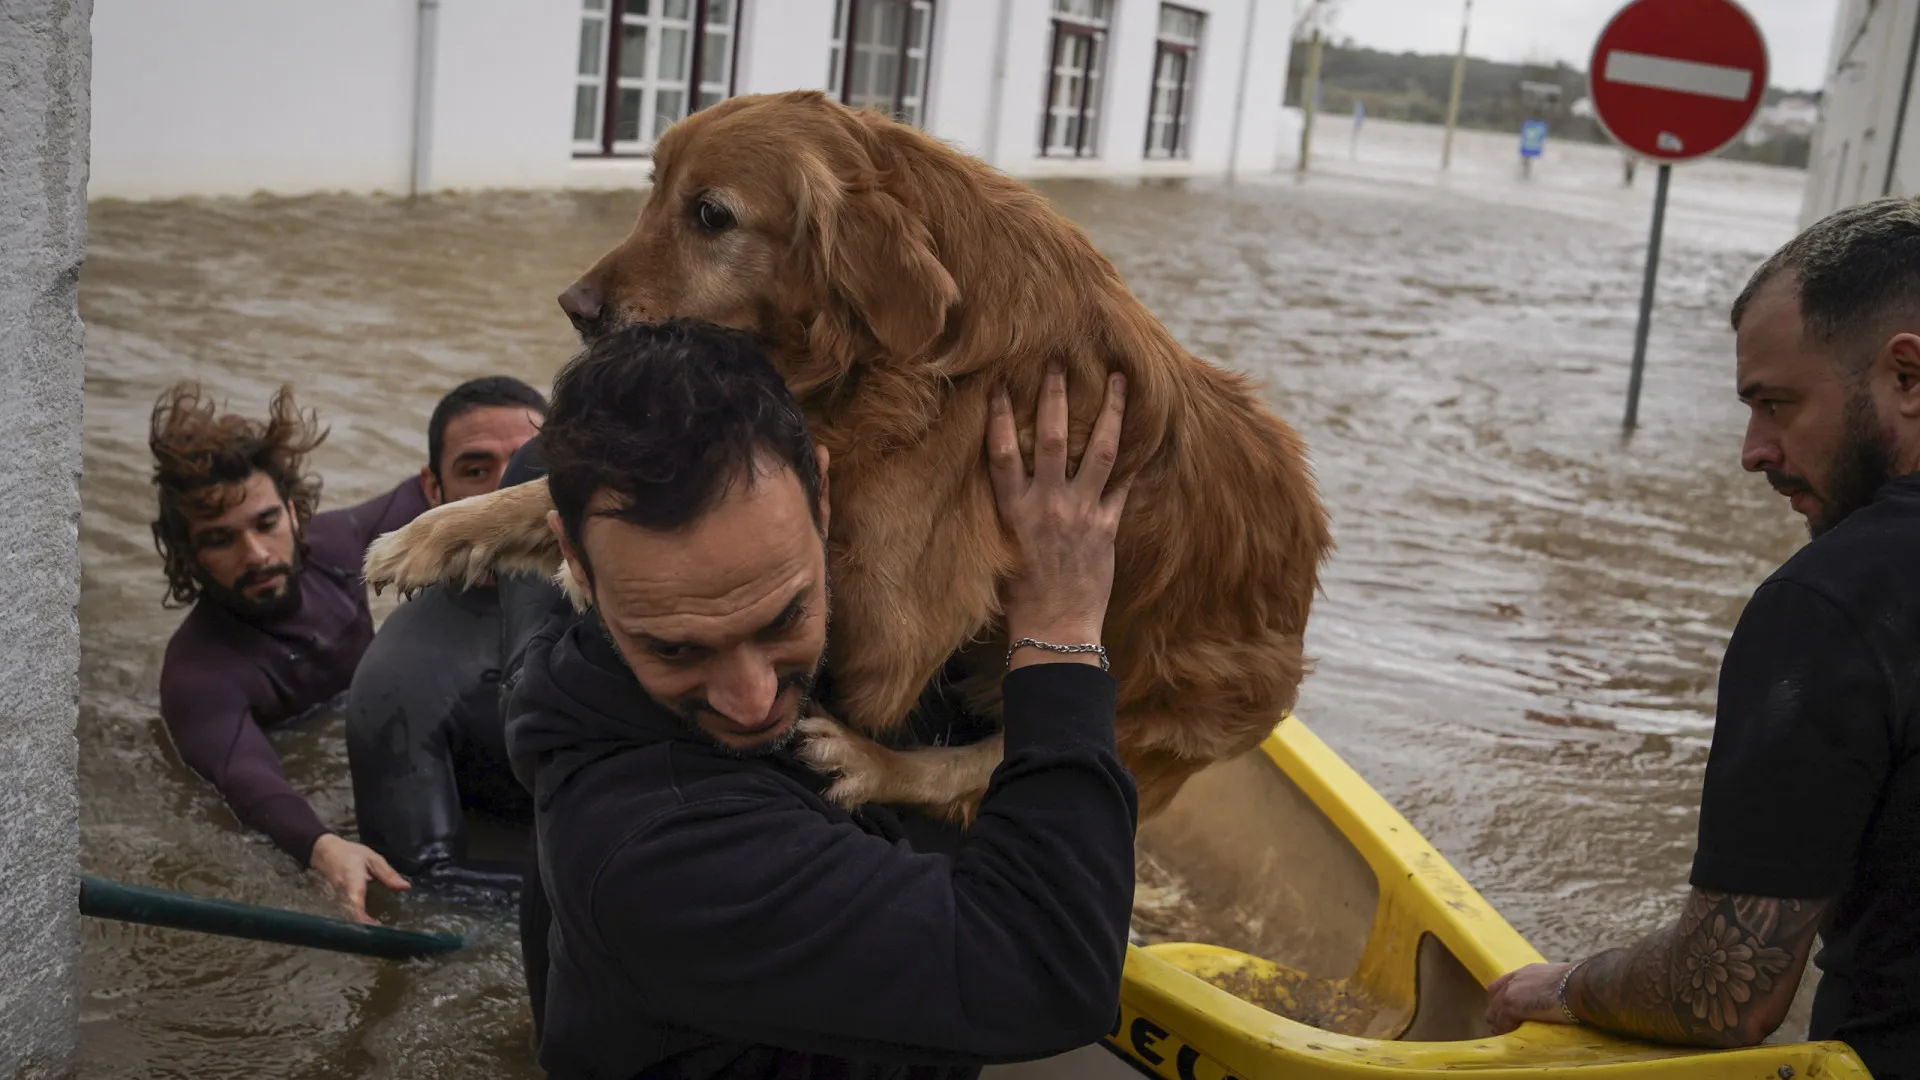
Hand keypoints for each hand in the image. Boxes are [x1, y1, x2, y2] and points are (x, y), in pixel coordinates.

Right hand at [308, 833, 409, 924]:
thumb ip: (388, 873)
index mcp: (353, 885)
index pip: (357, 908)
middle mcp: (344, 897)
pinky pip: (349, 915)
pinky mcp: (339, 902)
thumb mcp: (372, 858)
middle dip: (367, 929)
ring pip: (350, 919)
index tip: (380, 930)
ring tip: (381, 933)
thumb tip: (405, 887)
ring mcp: (339, 901)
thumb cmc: (350, 853)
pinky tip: (372, 924)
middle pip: (353, 919)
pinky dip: (359, 921)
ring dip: (364, 927)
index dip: (366, 922)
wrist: (325, 851)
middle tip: (386, 935)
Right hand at [986, 366, 1131, 667]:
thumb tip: (1007, 477)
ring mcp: (1081, 513)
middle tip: (1059, 360)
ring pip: (1100, 451)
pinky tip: (1145, 435)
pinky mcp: (1107, 528)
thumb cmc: (1020, 595)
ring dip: (1111, 412)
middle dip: (1057, 395)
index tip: (1002, 383)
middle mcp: (1047, 504)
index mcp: (1013, 510)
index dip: (1001, 415)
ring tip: (1119, 379)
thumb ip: (1009, 509)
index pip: (1002, 451)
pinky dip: (1135, 460)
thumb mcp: (1001, 547)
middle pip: (1053, 437)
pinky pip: (1124, 486)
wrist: (1054, 630)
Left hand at [1485, 961, 1577, 1035]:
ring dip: (1499, 1024)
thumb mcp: (1561, 981)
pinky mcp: (1511, 1005)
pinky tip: (1510, 1039)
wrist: (1579, 986)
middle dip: (1497, 1011)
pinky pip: (1501, 1023)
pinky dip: (1505, 1032)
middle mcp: (1516, 979)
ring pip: (1494, 1012)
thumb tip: (1562, 998)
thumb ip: (1553, 988)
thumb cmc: (1580, 984)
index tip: (1506, 1010)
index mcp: (1528, 972)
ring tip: (1505, 1035)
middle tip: (1503, 1026)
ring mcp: (1511, 992)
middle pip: (1494, 996)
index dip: (1503, 997)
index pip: (1505, 983)